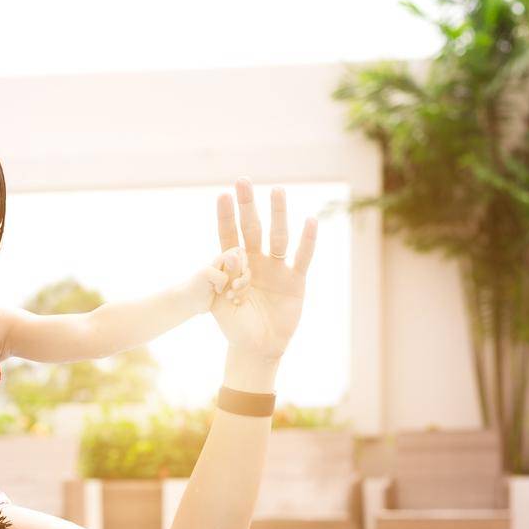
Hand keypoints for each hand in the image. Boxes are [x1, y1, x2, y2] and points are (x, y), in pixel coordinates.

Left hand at [183, 251, 247, 313]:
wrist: (190, 303)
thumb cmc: (195, 287)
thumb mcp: (206, 275)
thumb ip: (221, 269)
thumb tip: (234, 260)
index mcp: (223, 260)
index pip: (240, 252)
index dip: (243, 261)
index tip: (241, 272)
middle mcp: (229, 268)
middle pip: (246, 268)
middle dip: (244, 279)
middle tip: (233, 288)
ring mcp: (232, 280)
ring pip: (247, 282)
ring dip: (243, 290)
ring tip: (230, 298)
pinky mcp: (233, 292)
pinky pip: (245, 292)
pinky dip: (243, 297)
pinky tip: (235, 302)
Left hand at [210, 179, 316, 354]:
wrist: (256, 348)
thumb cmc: (234, 326)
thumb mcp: (218, 303)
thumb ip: (217, 280)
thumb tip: (225, 255)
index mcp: (235, 265)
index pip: (229, 234)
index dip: (226, 216)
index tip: (222, 195)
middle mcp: (257, 261)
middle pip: (253, 227)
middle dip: (248, 205)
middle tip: (243, 181)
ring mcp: (277, 268)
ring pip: (278, 236)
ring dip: (278, 214)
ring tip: (277, 191)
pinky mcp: (295, 280)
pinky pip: (302, 257)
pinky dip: (307, 240)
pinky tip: (310, 221)